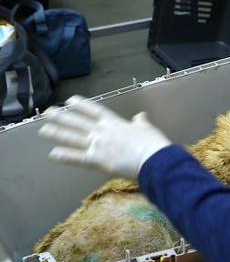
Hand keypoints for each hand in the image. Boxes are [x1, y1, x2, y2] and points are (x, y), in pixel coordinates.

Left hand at [38, 95, 170, 179]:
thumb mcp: (147, 128)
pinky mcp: (98, 160)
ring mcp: (98, 145)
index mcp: (115, 122)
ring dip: (57, 133)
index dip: (81, 104)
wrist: (154, 159)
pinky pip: (78, 158)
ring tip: (43, 130)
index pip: (94, 110)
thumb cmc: (152, 143)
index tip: (69, 100)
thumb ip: (140, 122)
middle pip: (78, 122)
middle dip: (61, 117)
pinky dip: (65, 156)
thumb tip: (140, 115)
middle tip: (47, 113)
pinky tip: (53, 154)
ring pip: (73, 138)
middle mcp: (103, 131)